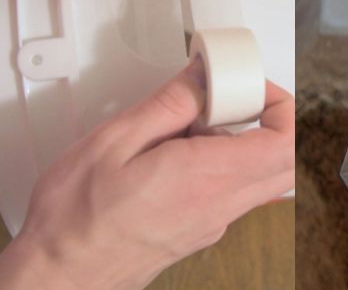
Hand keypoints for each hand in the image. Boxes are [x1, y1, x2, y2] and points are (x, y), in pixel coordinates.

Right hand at [0, 60, 294, 289]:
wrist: (61, 275)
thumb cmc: (77, 218)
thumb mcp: (115, 140)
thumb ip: (170, 104)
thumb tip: (203, 78)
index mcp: (206, 178)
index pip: (286, 143)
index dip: (283, 106)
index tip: (251, 87)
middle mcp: (220, 205)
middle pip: (286, 162)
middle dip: (275, 121)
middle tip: (235, 100)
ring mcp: (214, 221)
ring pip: (262, 176)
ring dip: (246, 142)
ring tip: (195, 125)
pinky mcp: (202, 229)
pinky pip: (235, 190)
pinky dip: (224, 162)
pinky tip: (180, 152)